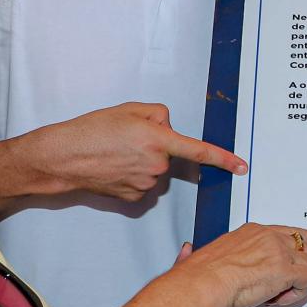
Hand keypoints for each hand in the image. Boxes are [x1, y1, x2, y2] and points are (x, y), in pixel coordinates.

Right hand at [19, 102, 245, 201]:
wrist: (64, 157)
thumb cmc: (92, 130)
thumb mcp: (129, 109)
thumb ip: (159, 114)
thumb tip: (169, 127)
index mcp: (158, 139)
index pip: (199, 151)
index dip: (224, 159)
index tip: (242, 167)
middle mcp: (156, 165)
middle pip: (170, 156)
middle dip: (156, 147)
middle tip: (127, 139)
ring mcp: (146, 184)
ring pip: (156, 171)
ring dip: (143, 162)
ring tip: (116, 153)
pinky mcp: (134, 198)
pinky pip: (143, 184)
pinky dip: (132, 176)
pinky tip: (114, 168)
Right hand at [173, 224, 306, 306]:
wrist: (202, 284)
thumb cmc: (197, 276)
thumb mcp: (198, 257)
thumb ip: (195, 254)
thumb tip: (186, 252)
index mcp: (250, 232)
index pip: (286, 231)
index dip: (305, 237)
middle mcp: (268, 237)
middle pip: (303, 245)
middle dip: (305, 263)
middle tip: (300, 281)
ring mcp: (279, 252)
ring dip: (296, 285)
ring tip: (275, 296)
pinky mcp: (286, 270)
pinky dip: (297, 294)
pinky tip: (280, 300)